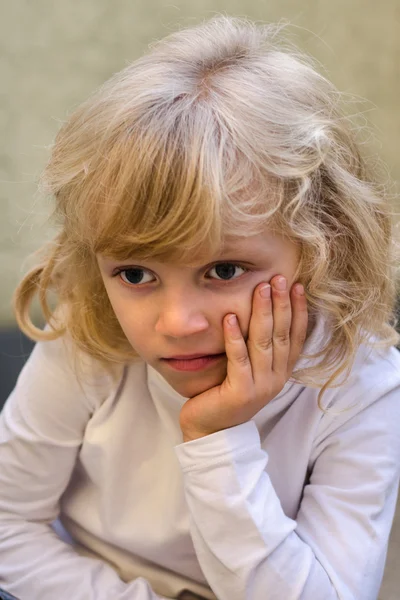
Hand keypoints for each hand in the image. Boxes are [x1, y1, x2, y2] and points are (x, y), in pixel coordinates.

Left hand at [179, 275, 307, 441]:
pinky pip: (239, 359)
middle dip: (281, 304)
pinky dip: (235, 337)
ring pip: (264, 343)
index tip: (297, 286)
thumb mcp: (250, 369)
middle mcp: (275, 377)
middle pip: (281, 334)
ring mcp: (260, 386)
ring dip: (262, 313)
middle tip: (278, 278)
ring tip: (260, 289)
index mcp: (281, 371)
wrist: (212, 430)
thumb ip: (258, 347)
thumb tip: (262, 312)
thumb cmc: (227, 394)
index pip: (295, 336)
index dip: (298, 311)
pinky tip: (231, 317)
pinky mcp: (240, 392)